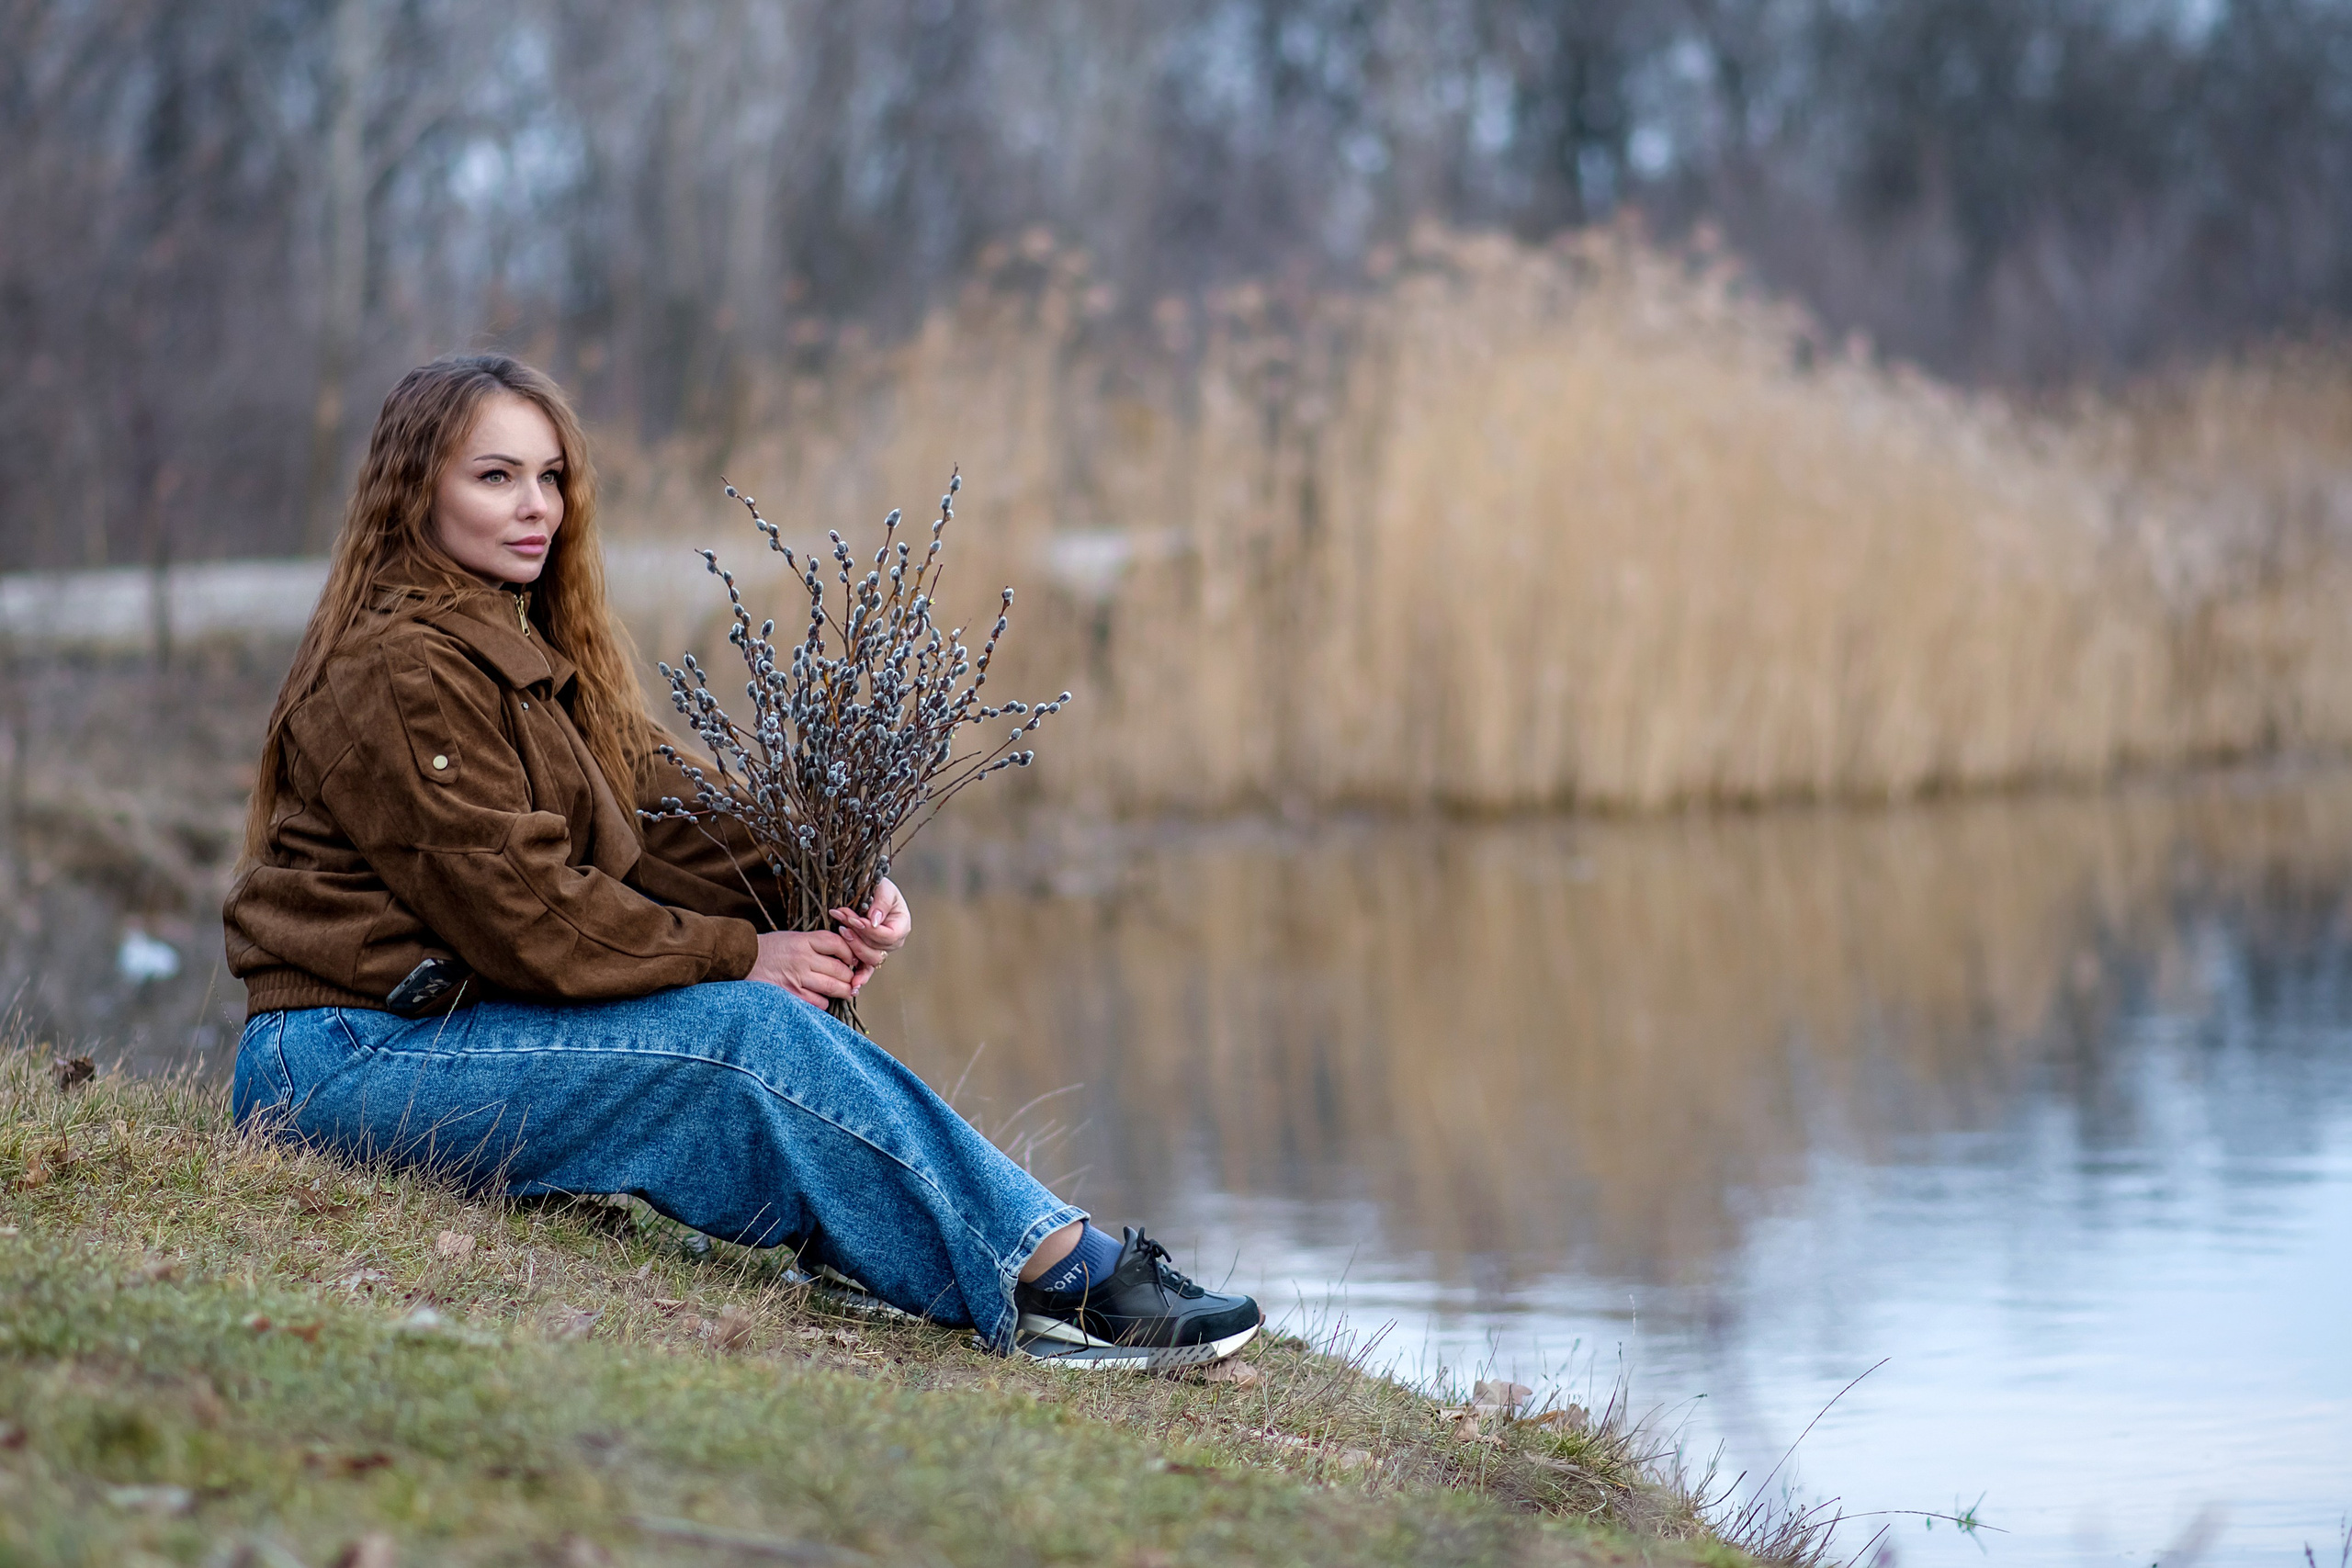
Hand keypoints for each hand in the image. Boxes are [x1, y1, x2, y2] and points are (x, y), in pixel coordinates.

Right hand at [748, 929, 860, 1006]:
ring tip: (844, 990)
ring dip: (843, 991)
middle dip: (850, 976)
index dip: (850, 952)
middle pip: (840, 969)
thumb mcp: (792, 938)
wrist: (741, 960)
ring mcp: (796, 979)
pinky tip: (821, 997)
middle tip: (852, 978)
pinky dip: (824, 1002)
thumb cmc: (769, 950)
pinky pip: (818, 1003)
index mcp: (803, 941)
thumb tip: (842, 955)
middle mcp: (802, 959)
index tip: (852, 959)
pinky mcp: (791, 996)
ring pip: (833, 988)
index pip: (837, 944)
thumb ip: (815, 944)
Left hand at [830, 876, 911, 993]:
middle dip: (857, 936)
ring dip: (853, 948)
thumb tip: (874, 921)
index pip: (887, 935)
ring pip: (868, 959)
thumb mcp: (882, 888)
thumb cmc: (877, 887)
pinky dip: (860, 977)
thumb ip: (880, 902)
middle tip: (842, 922)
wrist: (868, 891)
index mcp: (901, 926)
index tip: (854, 919)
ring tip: (841, 932)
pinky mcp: (868, 955)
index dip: (870, 930)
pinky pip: (866, 970)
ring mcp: (881, 950)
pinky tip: (853, 985)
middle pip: (876, 949)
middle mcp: (894, 942)